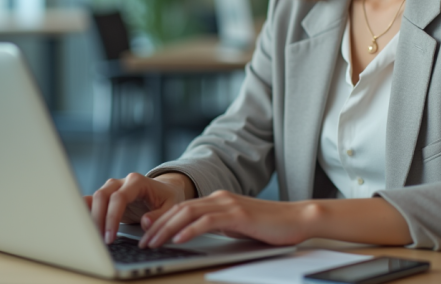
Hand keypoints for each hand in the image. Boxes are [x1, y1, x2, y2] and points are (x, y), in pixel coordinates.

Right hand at [85, 172, 195, 243]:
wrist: (165, 190)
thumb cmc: (167, 198)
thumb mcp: (171, 207)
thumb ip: (159, 216)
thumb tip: (145, 223)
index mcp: (137, 182)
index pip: (119, 197)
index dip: (112, 217)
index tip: (111, 236)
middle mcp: (121, 182)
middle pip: (102, 196)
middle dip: (98, 219)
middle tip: (100, 241)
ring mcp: (112, 188)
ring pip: (94, 198)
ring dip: (91, 218)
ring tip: (92, 238)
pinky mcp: (107, 196)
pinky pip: (91, 201)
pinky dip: (86, 212)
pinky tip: (83, 227)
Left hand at [138, 190, 315, 248]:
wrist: (298, 219)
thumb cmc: (270, 226)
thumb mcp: (237, 226)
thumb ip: (218, 226)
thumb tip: (195, 234)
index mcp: (218, 200)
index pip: (182, 208)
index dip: (161, 220)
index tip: (147, 234)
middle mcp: (220, 198)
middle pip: (180, 209)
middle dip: (158, 226)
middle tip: (143, 241)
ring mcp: (229, 204)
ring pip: (189, 213)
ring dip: (168, 228)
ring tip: (154, 242)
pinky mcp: (239, 214)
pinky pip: (208, 222)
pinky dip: (191, 230)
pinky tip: (179, 239)